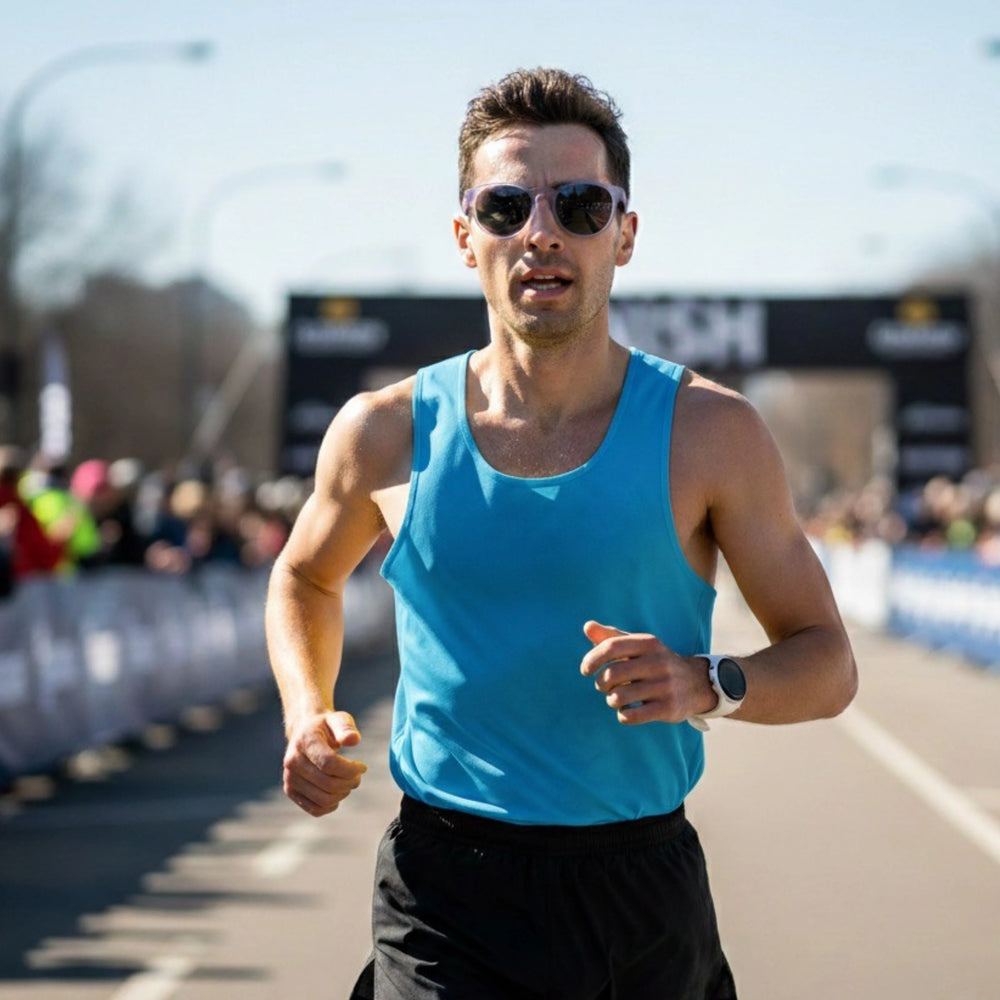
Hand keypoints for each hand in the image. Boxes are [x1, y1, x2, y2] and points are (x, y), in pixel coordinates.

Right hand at [282, 710, 367, 815]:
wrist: (305, 732)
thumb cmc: (326, 726)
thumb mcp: (338, 719)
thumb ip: (346, 728)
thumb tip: (353, 740)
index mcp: (304, 741)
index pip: (329, 764)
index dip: (350, 769)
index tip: (363, 767)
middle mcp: (292, 761)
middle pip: (328, 784)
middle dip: (350, 782)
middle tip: (358, 776)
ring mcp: (289, 778)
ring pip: (323, 799)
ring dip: (343, 794)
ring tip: (349, 782)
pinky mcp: (291, 791)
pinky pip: (315, 809)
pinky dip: (332, 805)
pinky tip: (338, 792)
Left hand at [580, 621, 715, 725]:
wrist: (696, 683)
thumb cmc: (655, 662)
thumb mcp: (638, 646)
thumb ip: (611, 637)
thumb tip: (587, 626)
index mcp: (648, 643)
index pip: (611, 646)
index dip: (592, 658)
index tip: (585, 670)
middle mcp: (658, 662)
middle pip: (612, 674)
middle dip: (601, 683)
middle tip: (603, 686)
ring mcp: (665, 686)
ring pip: (619, 697)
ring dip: (611, 700)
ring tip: (615, 699)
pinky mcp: (668, 708)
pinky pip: (632, 716)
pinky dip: (623, 715)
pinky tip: (626, 711)